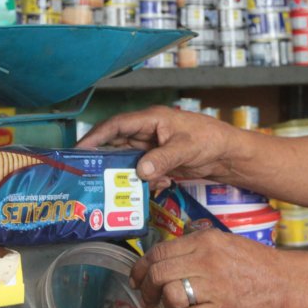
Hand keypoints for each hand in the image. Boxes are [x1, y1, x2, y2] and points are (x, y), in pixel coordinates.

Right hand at [77, 106, 236, 188]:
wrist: (228, 154)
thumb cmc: (210, 139)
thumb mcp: (186, 148)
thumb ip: (163, 159)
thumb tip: (140, 171)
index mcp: (151, 119)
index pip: (116, 125)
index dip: (95, 136)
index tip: (79, 149)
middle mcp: (148, 132)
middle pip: (117, 144)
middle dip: (104, 159)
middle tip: (89, 175)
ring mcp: (153, 147)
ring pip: (128, 161)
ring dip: (126, 175)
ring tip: (120, 188)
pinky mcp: (159, 162)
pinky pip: (143, 172)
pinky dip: (146, 182)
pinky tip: (157, 187)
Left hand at [131, 229, 284, 307]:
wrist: (281, 280)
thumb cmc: (251, 261)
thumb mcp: (221, 241)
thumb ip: (193, 246)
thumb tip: (160, 258)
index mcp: (204, 241)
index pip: (159, 252)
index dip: (140, 267)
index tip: (136, 278)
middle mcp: (207, 260)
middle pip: (159, 274)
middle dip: (146, 288)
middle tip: (147, 297)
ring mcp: (215, 286)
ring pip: (170, 296)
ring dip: (166, 304)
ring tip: (174, 306)